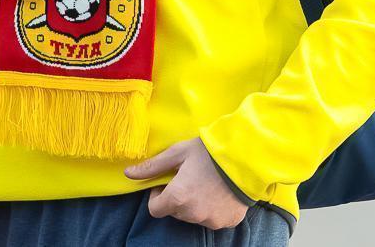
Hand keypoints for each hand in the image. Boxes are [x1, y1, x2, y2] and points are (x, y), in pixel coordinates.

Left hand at [124, 137, 248, 229]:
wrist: (245, 159)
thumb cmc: (208, 152)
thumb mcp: (177, 154)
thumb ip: (152, 167)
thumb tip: (128, 174)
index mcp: (177, 198)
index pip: (155, 210)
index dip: (157, 196)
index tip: (166, 183)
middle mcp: (193, 214)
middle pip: (174, 212)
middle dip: (176, 198)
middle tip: (187, 179)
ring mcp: (211, 220)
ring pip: (193, 217)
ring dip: (193, 205)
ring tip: (204, 184)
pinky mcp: (227, 222)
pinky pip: (212, 219)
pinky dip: (211, 209)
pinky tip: (218, 192)